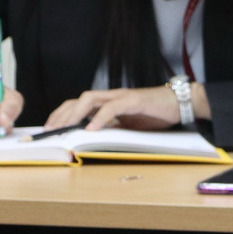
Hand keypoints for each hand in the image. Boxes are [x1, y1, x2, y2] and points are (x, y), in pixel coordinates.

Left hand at [44, 84, 192, 131]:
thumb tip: (96, 137)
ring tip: (67, 127)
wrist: (181, 103)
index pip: (79, 104)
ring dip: (75, 113)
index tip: (51, 128)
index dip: (62, 114)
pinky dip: (100, 117)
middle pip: (78, 100)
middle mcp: (112, 96)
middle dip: (62, 114)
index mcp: (109, 102)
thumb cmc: (158, 113)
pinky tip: (92, 128)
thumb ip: (115, 127)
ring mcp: (121, 97)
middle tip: (51, 130)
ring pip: (89, 99)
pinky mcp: (133, 100)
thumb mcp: (131, 125)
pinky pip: (112, 107)